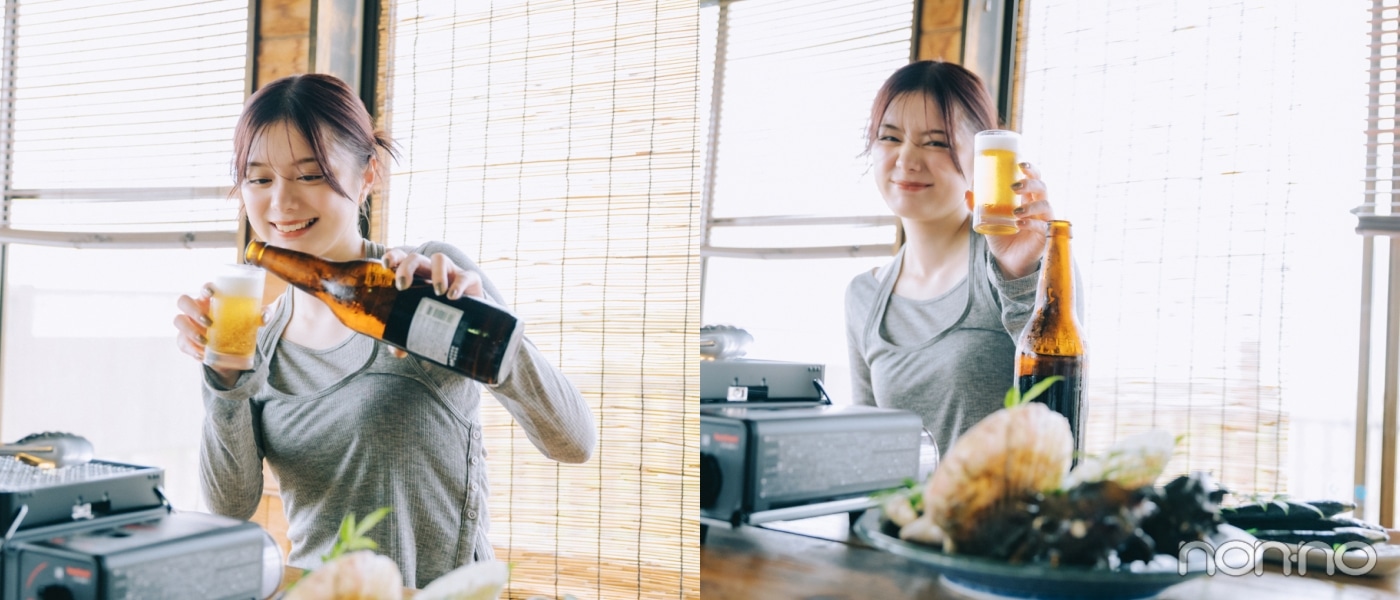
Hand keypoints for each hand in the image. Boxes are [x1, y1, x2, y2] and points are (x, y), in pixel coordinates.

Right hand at [174, 283, 268, 385]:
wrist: (230, 348)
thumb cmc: (238, 324)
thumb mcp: (252, 320)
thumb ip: (262, 315)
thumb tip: (265, 316)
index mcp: (211, 299)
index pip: (204, 288)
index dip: (205, 288)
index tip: (212, 292)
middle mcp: (196, 308)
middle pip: (183, 301)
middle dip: (193, 311)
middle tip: (209, 322)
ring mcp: (188, 324)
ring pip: (178, 321)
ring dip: (190, 331)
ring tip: (205, 342)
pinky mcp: (185, 340)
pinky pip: (182, 343)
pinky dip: (191, 349)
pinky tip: (201, 355)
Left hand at [380, 249, 484, 358]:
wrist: (472, 320)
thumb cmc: (441, 316)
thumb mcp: (423, 324)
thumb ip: (408, 336)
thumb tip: (397, 351)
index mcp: (415, 276)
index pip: (401, 259)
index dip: (393, 257)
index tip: (385, 265)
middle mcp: (431, 271)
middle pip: (416, 258)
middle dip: (407, 267)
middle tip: (402, 286)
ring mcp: (451, 272)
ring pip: (440, 259)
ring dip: (436, 273)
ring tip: (437, 291)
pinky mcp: (471, 280)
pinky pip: (465, 276)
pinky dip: (459, 284)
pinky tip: (453, 296)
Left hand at [980, 161, 1053, 278]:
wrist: (1007, 259)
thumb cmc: (1001, 234)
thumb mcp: (987, 218)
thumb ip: (978, 206)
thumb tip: (967, 192)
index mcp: (1027, 197)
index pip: (1034, 178)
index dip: (1031, 169)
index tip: (1020, 164)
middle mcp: (1038, 206)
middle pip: (1042, 187)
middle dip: (1030, 183)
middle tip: (1014, 187)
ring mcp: (1043, 220)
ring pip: (1045, 205)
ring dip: (1030, 206)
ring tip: (1015, 212)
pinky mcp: (1044, 236)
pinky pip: (1042, 226)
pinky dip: (1031, 223)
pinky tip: (1019, 224)